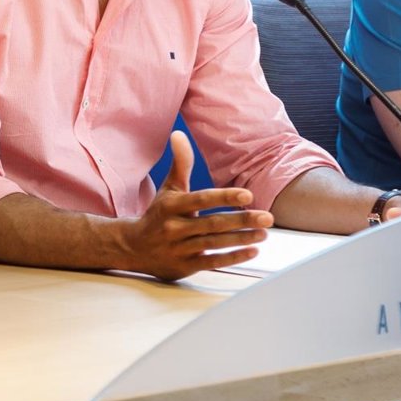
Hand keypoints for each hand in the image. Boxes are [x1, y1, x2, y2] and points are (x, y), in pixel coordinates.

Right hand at [121, 131, 273, 281]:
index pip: (201, 200)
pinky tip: (251, 252)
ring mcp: (179, 248)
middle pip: (213, 224)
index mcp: (172, 205)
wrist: (133, 247)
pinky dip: (232, 258)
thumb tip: (178, 134)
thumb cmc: (158, 214)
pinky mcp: (184, 266)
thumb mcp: (168, 188)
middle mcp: (174, 227)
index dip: (225, 197)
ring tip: (263, 233)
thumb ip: (180, 163)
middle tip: (267, 217)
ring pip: (214, 244)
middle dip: (242, 220)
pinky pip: (211, 262)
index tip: (248, 195)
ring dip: (241, 239)